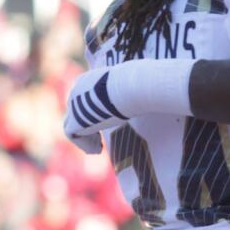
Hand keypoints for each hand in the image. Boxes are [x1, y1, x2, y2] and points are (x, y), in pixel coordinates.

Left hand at [63, 57, 194, 152]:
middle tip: (99, 140)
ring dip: (86, 137)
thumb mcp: (136, 83)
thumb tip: (156, 85)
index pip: (85, 98)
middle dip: (87, 126)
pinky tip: (98, 150)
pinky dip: (84, 144)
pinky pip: (72, 135)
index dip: (93, 113)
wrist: (133, 87)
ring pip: (74, 125)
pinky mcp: (76, 120)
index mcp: (90, 79)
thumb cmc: (141, 82)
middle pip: (76, 111)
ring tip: (99, 149)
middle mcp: (77, 89)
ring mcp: (74, 105)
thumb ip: (135, 88)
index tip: (105, 123)